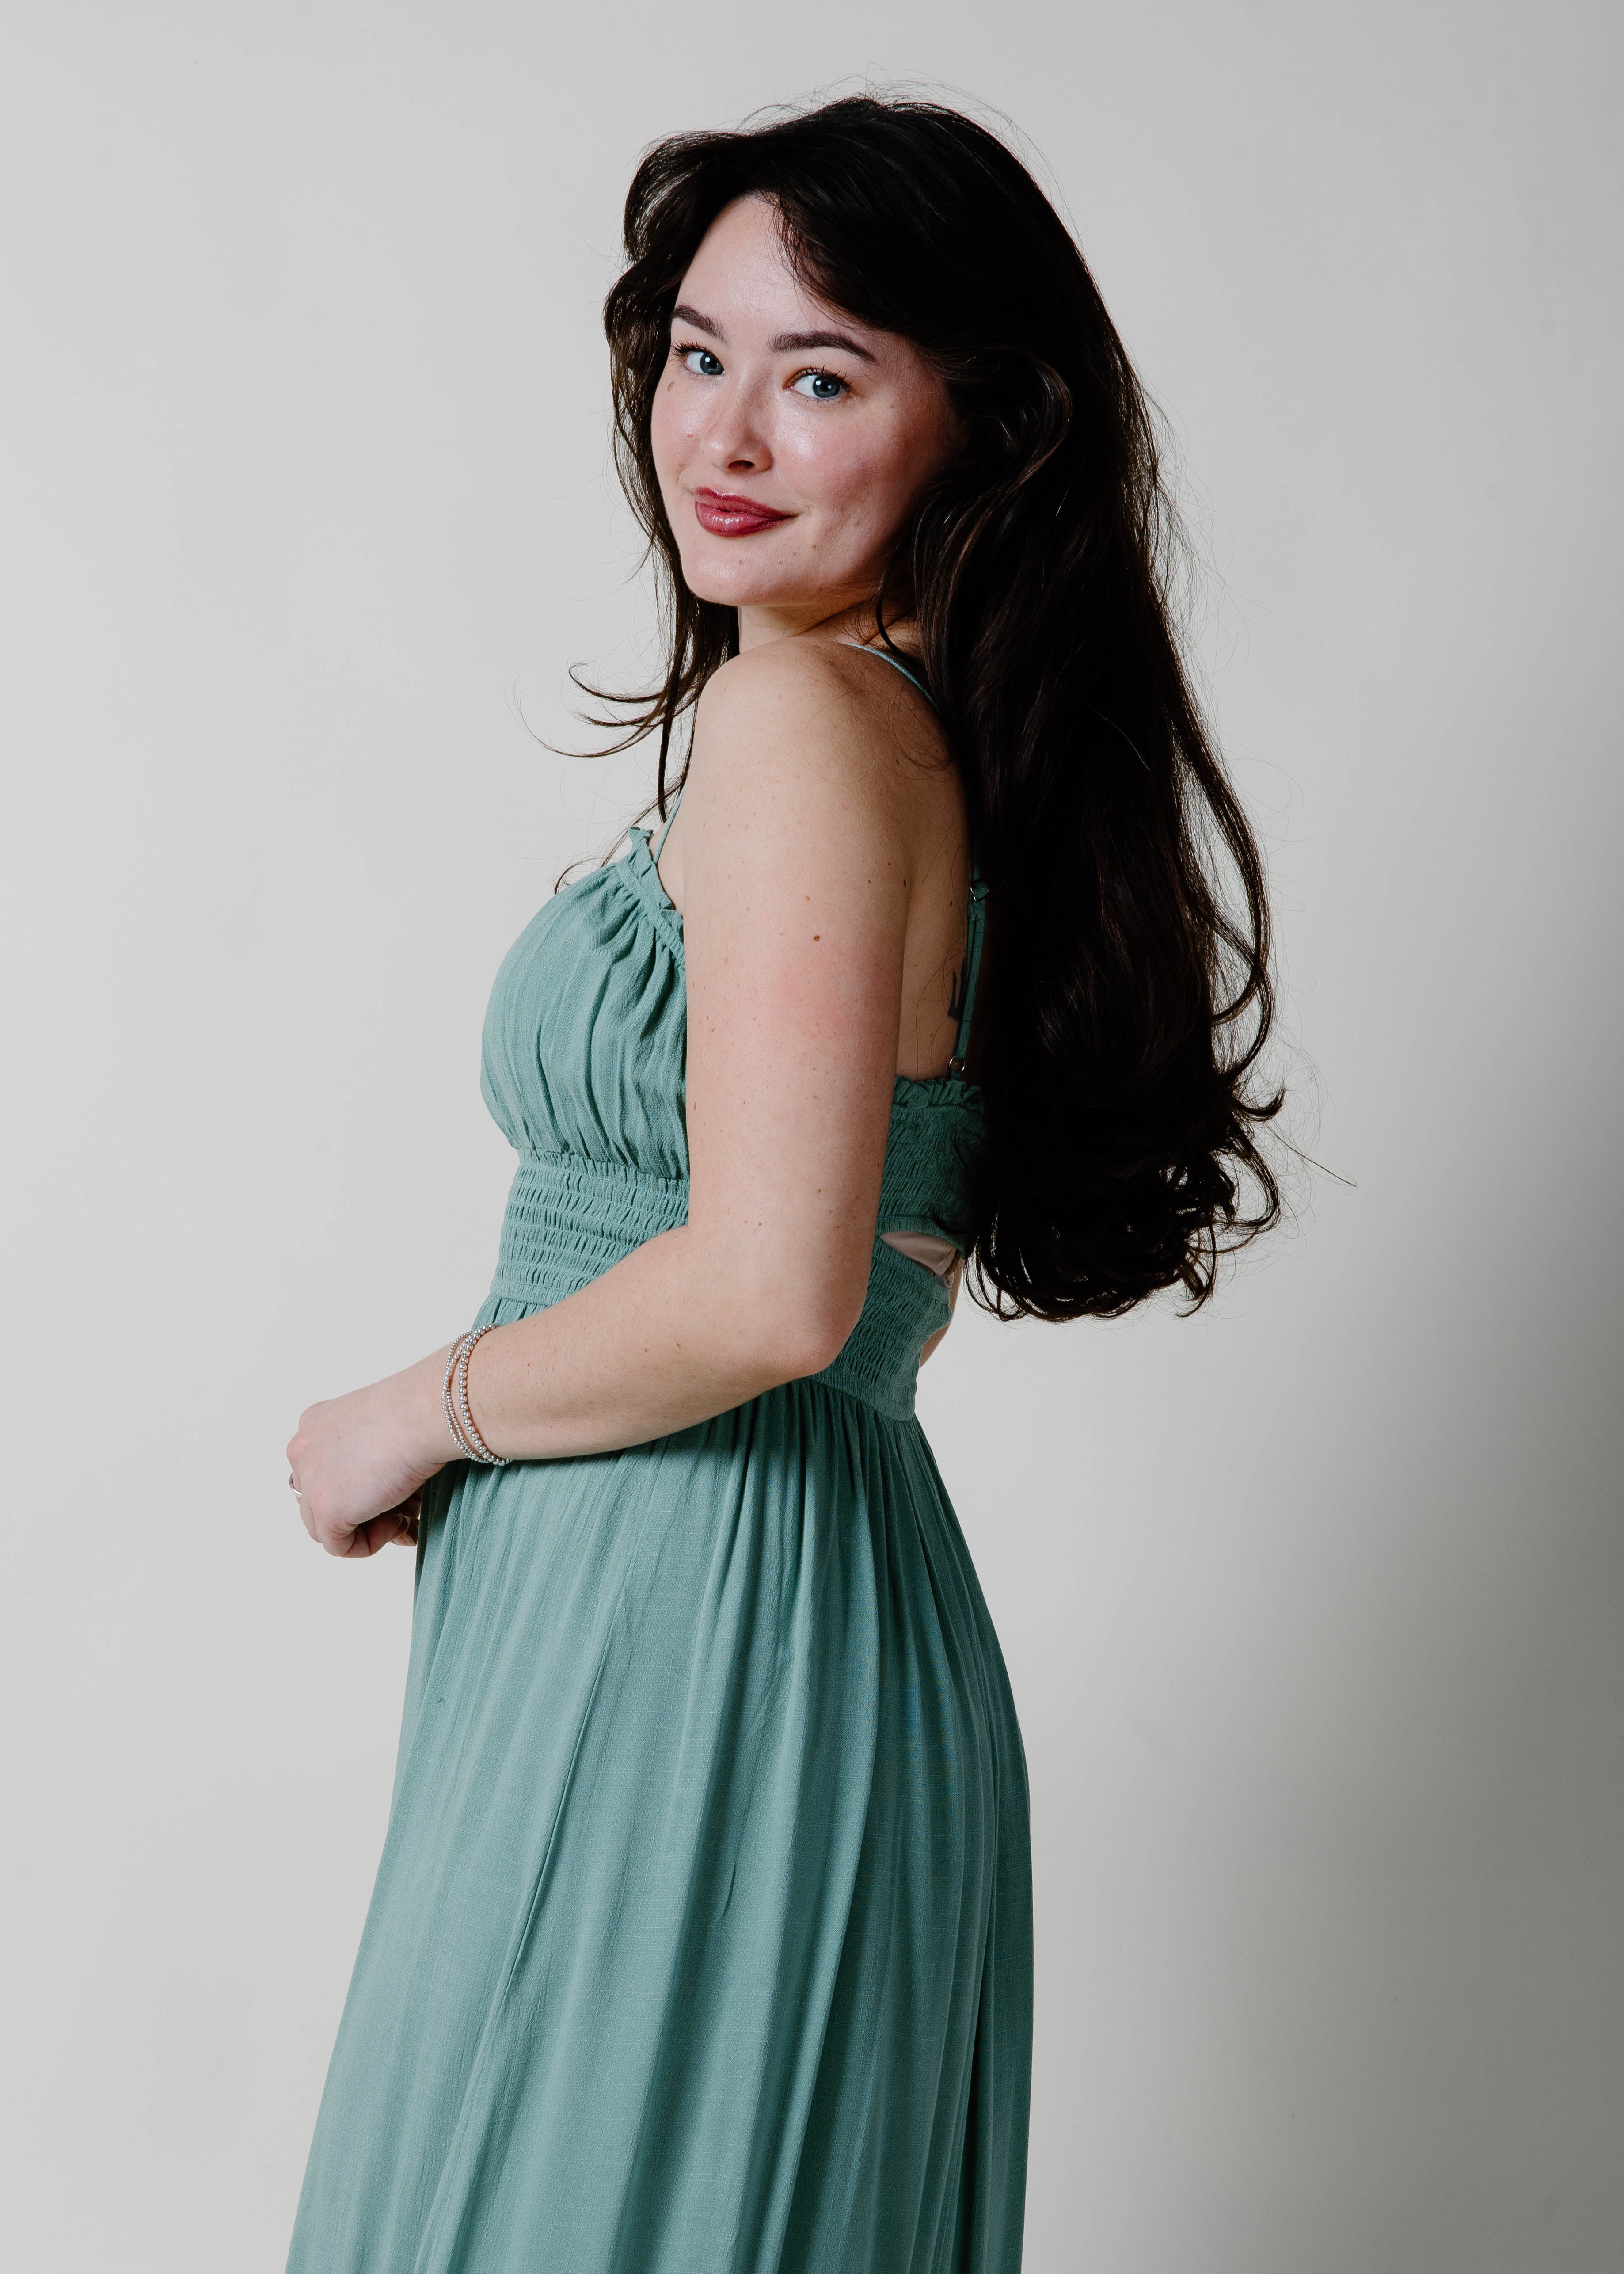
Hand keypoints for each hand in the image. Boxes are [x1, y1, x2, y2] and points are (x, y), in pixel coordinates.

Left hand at [286, 1351, 449, 1558]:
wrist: (423, 1413)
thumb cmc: (419, 1413)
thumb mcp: (383, 1431)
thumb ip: (370, 1463)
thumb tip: (387, 1506)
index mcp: (315, 1424)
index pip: (323, 1472)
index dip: (357, 1492)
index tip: (392, 1496)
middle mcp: (302, 1450)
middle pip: (319, 1501)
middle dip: (360, 1513)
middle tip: (404, 1513)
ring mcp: (309, 1480)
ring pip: (324, 1527)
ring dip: (367, 1528)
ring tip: (405, 1514)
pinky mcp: (326, 1509)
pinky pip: (339, 1547)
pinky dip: (371, 1542)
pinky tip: (399, 1520)